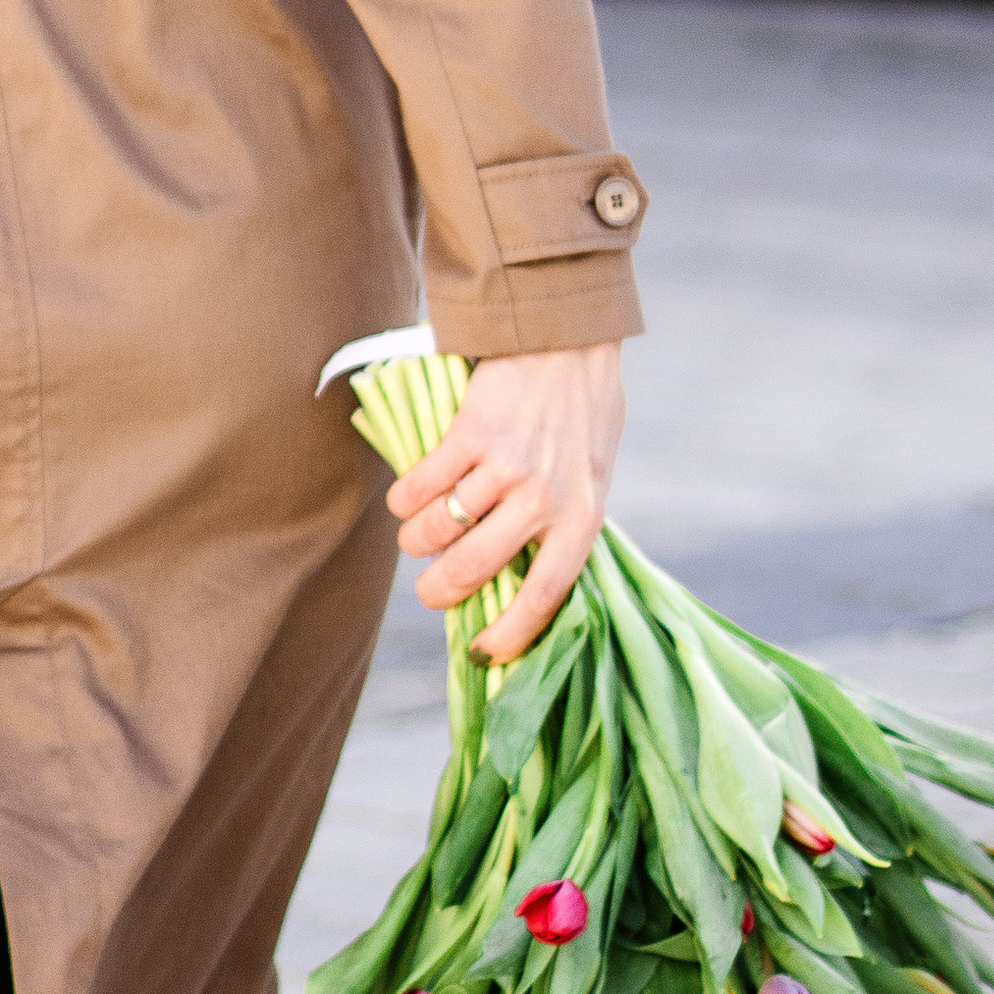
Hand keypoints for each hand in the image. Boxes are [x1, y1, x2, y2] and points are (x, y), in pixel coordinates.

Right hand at [386, 341, 624, 664]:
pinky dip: (403, 500)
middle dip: (438, 591)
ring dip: (415, 541)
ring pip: (436, 530)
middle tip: (428, 592)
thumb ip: (561, 523)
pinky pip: (419, 487)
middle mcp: (544, 499)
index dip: (507, 636)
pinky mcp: (470, 434)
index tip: (481, 653)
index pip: (543, 598)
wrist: (568, 339)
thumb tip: (517, 581)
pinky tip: (405, 499)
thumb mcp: (591, 477)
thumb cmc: (582, 414)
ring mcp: (506, 467)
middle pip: (472, 570)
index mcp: (582, 518)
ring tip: (416, 536)